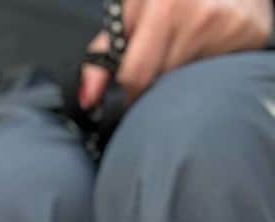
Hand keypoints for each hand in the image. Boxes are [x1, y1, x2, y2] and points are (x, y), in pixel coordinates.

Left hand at [79, 0, 272, 108]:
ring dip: (179, 81)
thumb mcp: (135, 9)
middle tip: (158, 71)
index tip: (127, 97)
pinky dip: (205, 72)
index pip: (135, 75)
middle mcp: (195, 12)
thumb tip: (87, 98)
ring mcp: (224, 24)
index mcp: (160, 3)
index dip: (127, 94)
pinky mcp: (249, 33)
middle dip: (152, 86)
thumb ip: (105, 51)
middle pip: (161, 83)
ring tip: (182, 56)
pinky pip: (215, 75)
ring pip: (187, 82)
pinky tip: (206, 52)